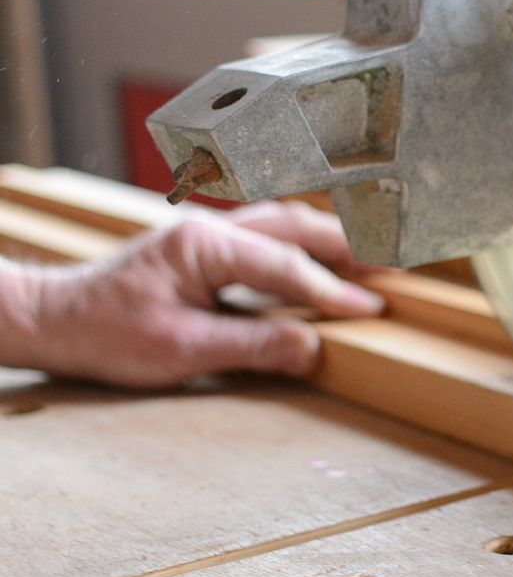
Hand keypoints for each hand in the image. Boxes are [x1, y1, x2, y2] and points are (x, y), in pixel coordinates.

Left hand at [1, 202, 383, 387]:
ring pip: (282, 226)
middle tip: (390, 264)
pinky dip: (300, 250)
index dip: (331, 290)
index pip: (284, 265)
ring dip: (326, 242)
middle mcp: (209, 229)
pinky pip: (266, 240)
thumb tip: (312, 347)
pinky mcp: (206, 249)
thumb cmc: (107, 334)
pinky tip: (318, 264)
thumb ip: (251, 345)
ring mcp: (207, 235)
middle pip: (292, 226)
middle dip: (345, 246)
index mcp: (202, 245)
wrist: (58, 319)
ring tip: (368, 260)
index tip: (371, 308)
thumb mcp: (181, 350)